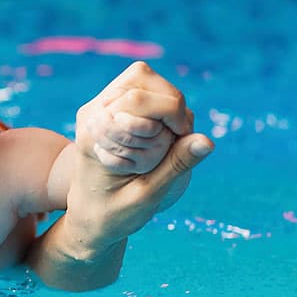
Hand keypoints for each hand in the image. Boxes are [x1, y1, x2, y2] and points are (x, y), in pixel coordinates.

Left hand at [68, 62, 212, 247]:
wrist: (89, 217)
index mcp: (94, 132)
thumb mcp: (147, 196)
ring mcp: (99, 107)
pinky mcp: (110, 109)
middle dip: (169, 109)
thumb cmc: (114, 214)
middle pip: (144, 79)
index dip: (172, 116)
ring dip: (166, 107)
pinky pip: (144, 91)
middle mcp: (92, 113)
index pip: (139, 98)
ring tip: (163, 141)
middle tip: (170, 143)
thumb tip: (207, 141)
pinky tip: (158, 136)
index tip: (177, 144)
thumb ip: (176, 166)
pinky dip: (161, 109)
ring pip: (147, 81)